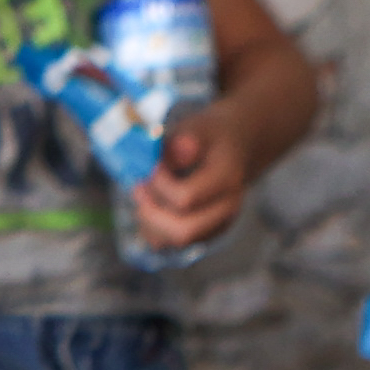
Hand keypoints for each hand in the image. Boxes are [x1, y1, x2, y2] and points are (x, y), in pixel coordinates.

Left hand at [132, 111, 253, 251]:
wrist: (230, 150)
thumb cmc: (208, 138)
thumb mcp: (198, 127)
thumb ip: (186, 138)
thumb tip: (179, 150)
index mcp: (227, 179)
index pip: (187, 198)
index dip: (160, 184)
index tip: (153, 165)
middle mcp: (226, 209)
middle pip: (183, 231)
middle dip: (151, 212)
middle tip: (139, 187)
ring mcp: (215, 226)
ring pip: (171, 241)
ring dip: (147, 219)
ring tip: (143, 192)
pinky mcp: (201, 235)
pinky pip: (166, 242)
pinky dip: (149, 226)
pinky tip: (150, 203)